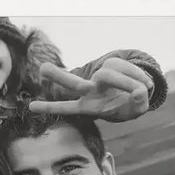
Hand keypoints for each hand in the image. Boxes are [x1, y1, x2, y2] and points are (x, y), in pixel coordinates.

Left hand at [29, 57, 153, 121]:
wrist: (138, 93)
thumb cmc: (131, 106)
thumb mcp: (134, 110)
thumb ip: (136, 102)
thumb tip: (137, 90)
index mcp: (89, 107)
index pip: (66, 108)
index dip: (50, 107)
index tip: (31, 106)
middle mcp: (89, 90)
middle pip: (72, 83)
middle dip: (57, 76)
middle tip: (42, 69)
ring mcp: (99, 77)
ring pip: (109, 73)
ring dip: (128, 82)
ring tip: (139, 89)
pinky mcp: (110, 64)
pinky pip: (125, 69)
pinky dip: (136, 75)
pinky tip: (142, 82)